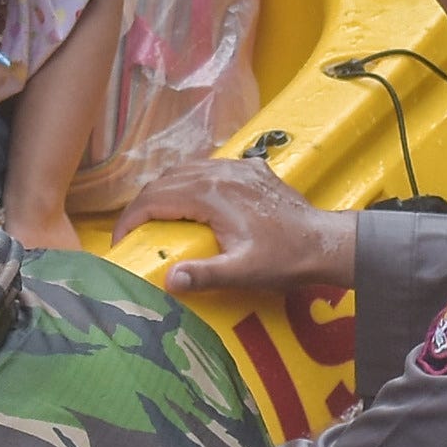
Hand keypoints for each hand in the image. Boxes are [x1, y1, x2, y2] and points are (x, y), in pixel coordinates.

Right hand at [122, 155, 362, 296]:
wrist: (325, 242)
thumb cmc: (284, 259)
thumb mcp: (243, 272)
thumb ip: (204, 275)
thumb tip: (167, 279)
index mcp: (211, 194)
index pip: (154, 199)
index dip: (130, 219)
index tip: (121, 241)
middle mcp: (219, 172)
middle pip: (164, 181)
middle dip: (143, 205)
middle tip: (134, 232)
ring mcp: (236, 167)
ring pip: (185, 170)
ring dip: (165, 191)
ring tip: (156, 217)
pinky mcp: (250, 169)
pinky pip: (208, 167)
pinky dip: (190, 182)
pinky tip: (193, 201)